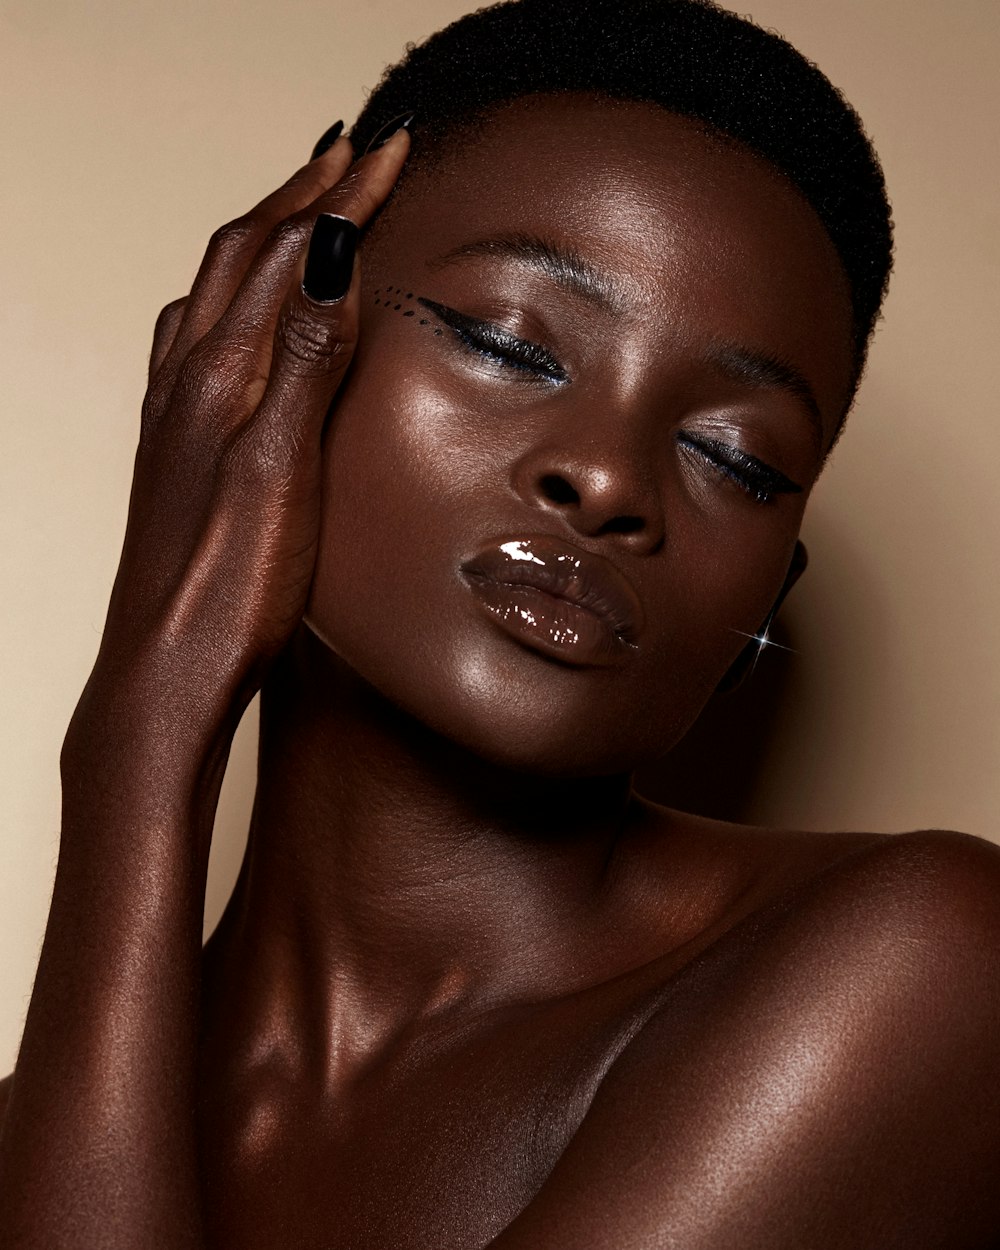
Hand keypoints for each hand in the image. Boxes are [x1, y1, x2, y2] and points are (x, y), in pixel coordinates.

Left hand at [67, 128, 409, 782]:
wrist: (167, 668)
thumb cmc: (228, 585)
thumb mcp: (281, 468)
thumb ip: (303, 360)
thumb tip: (327, 252)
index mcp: (221, 374)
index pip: (288, 252)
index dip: (343, 195)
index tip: (393, 148)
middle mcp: (188, 378)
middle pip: (245, 253)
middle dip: (304, 194)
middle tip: (356, 155)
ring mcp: (176, 411)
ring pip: (217, 288)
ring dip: (265, 235)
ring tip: (305, 210)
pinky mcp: (177, 446)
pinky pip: (195, 339)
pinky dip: (229, 296)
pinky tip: (234, 319)